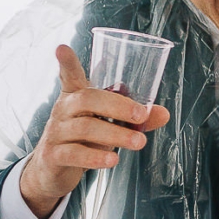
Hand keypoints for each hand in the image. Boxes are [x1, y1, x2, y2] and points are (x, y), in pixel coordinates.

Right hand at [19, 45, 170, 218]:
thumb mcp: (107, 124)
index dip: (67, 62)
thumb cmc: (84, 139)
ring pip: (85, 127)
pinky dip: (96, 157)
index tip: (63, 48)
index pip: (70, 75)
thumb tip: (164, 113)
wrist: (54, 169)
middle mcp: (63, 110)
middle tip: (141, 116)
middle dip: (117, 106)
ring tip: (139, 142)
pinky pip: (75, 154)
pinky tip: (113, 160)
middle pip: (87, 99)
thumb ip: (134, 118)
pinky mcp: (54, 155)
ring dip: (116, 135)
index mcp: (75, 96)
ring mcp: (56, 132)